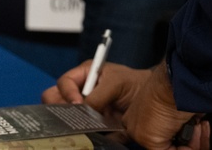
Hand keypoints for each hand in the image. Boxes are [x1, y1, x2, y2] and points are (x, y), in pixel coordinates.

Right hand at [41, 61, 206, 149]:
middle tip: (71, 116)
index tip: (78, 104)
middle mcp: (81, 92)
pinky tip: (88, 136)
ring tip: (79, 127)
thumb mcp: (117, 82)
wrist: (156, 100)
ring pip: (67, 117)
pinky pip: (84, 132)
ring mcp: (87, 110)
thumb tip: (82, 108)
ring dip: (70, 122)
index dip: (67, 93)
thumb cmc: (134, 82)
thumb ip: (98, 94)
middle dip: (59, 107)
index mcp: (83, 76)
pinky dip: (84, 135)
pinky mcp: (96, 125)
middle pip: (55, 99)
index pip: (63, 83)